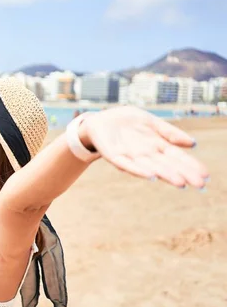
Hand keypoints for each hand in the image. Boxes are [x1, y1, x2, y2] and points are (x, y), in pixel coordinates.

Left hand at [81, 106, 208, 188]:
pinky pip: (127, 165)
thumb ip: (169, 132)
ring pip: (151, 167)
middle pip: (167, 165)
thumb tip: (193, 144)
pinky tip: (151, 175)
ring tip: (180, 182)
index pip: (177, 157)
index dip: (190, 165)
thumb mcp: (151, 123)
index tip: (205, 175)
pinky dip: (138, 170)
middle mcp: (145, 154)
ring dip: (165, 174)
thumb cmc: (127, 122)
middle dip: (183, 174)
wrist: (100, 121)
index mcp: (156, 145)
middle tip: (199, 184)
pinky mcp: (114, 156)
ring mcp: (130, 156)